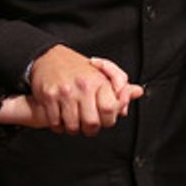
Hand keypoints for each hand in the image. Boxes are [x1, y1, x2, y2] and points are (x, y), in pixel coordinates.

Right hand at [0, 57, 142, 128]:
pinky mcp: (48, 96)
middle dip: (90, 129)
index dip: (108, 119)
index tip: (103, 117)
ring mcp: (65, 92)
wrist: (49, 56)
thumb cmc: (77, 67)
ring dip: (73, 128)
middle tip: (87, 122)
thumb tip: (136, 92)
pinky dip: (58, 126)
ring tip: (73, 120)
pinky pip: (55, 123)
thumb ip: (120, 84)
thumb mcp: (101, 72)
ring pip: (73, 126)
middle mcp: (83, 86)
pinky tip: (60, 118)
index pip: (110, 110)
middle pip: (92, 123)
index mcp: (98, 80)